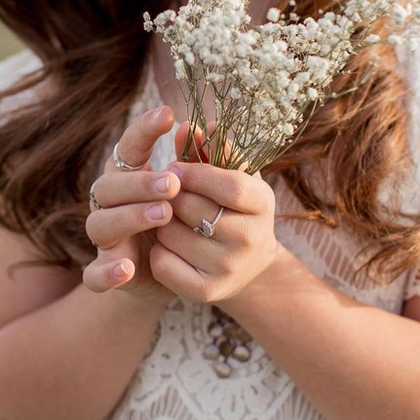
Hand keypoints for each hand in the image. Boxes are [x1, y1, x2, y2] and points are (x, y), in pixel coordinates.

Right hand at [82, 106, 180, 309]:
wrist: (185, 270)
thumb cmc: (188, 216)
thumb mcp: (199, 188)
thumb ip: (197, 160)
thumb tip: (199, 128)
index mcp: (130, 175)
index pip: (129, 147)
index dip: (144, 130)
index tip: (168, 114)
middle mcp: (111, 203)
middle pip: (108, 186)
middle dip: (139, 183)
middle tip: (172, 184)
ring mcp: (108, 239)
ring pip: (99, 223)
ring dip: (128, 217)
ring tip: (164, 214)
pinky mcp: (108, 273)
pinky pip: (94, 274)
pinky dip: (105, 272)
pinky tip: (127, 269)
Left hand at [149, 122, 285, 304]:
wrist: (245, 267)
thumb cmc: (233, 207)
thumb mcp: (231, 174)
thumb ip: (210, 149)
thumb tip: (189, 127)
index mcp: (262, 203)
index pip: (228, 185)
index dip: (195, 173)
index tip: (174, 167)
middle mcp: (251, 239)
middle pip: (193, 208)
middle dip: (171, 194)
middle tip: (165, 191)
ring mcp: (229, 269)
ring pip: (172, 233)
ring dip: (160, 220)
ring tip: (167, 216)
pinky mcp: (205, 292)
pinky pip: (164, 263)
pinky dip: (157, 250)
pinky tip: (166, 242)